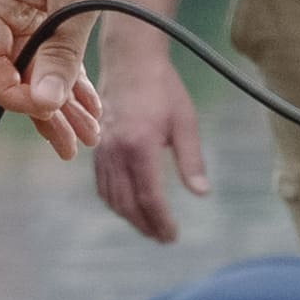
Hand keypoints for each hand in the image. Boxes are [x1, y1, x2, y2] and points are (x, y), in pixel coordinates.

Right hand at [0, 0, 172, 159]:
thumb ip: (59, 53)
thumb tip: (41, 105)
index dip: (13, 94)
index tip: (47, 113)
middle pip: (13, 70)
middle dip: (43, 108)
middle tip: (73, 144)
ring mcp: (28, 3)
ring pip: (36, 67)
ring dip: (61, 102)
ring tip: (88, 135)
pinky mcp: (53, 7)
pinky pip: (54, 54)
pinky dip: (72, 81)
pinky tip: (89, 108)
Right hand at [86, 45, 206, 241]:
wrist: (130, 62)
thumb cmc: (162, 89)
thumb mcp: (185, 122)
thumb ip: (192, 160)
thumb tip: (202, 194)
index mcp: (140, 146)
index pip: (149, 197)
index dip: (161, 221)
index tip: (173, 235)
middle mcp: (116, 152)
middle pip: (128, 204)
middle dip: (146, 225)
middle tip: (164, 238)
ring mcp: (102, 151)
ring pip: (113, 198)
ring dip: (131, 218)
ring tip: (150, 227)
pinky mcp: (97, 148)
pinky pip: (103, 185)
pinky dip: (116, 203)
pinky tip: (130, 207)